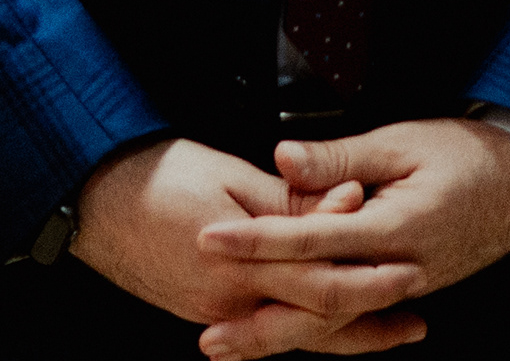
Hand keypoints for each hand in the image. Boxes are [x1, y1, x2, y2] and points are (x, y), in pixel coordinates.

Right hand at [70, 138, 418, 353]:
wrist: (93, 199)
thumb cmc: (158, 175)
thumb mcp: (234, 175)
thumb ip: (293, 201)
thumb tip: (346, 205)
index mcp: (238, 263)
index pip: (319, 278)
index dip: (367, 272)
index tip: (407, 261)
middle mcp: (226, 300)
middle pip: (313, 322)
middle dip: (368, 322)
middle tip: (415, 317)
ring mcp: (213, 311)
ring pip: (292, 333)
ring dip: (345, 335)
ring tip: (390, 330)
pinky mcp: (205, 309)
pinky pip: (267, 326)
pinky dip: (304, 327)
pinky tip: (331, 323)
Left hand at [191, 117, 509, 359]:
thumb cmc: (470, 154)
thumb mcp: (404, 140)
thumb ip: (340, 156)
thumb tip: (282, 158)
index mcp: (398, 226)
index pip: (314, 239)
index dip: (259, 241)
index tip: (211, 239)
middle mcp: (400, 269)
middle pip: (320, 306)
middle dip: (261, 324)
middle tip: (209, 335)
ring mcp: (406, 287)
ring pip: (335, 322)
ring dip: (281, 336)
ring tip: (232, 344)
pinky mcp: (407, 291)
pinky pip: (354, 316)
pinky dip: (315, 327)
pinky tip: (283, 331)